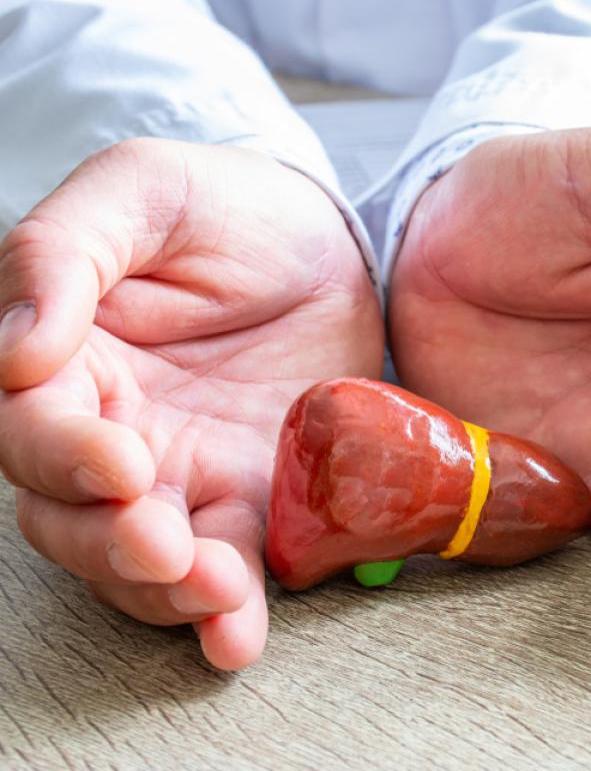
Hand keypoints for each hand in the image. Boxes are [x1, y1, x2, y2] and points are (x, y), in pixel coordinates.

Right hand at [0, 138, 382, 668]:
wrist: (324, 241)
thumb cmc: (225, 208)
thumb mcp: (140, 190)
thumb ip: (62, 253)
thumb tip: (18, 348)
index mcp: (72, 358)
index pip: (33, 424)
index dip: (63, 455)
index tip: (120, 462)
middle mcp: (116, 427)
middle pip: (74, 515)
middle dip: (113, 545)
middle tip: (165, 548)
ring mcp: (184, 470)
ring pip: (143, 559)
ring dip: (170, 593)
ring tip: (218, 599)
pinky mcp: (252, 493)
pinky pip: (230, 561)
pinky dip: (230, 608)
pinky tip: (237, 635)